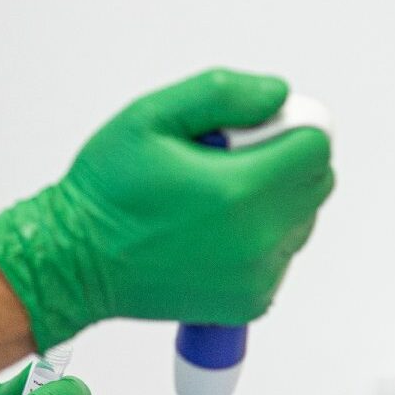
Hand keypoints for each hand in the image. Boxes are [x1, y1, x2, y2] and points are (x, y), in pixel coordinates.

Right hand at [0, 68, 334, 349]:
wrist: (77, 262)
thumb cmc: (106, 193)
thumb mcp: (151, 115)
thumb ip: (224, 94)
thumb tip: (278, 96)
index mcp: (239, 191)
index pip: (315, 145)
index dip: (285, 128)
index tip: (249, 133)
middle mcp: (257, 239)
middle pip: (317, 183)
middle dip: (283, 163)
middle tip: (227, 164)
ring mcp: (257, 275)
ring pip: (301, 221)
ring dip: (273, 203)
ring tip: (214, 201)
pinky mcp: (250, 301)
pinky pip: (280, 257)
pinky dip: (258, 241)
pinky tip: (212, 233)